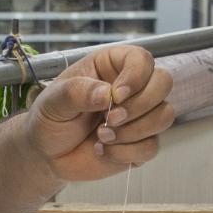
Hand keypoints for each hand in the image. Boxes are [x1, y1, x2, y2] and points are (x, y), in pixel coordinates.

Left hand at [24, 44, 175, 182]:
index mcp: (112, 67)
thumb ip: (77, 92)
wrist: (48, 153)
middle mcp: (132, 88)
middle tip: (110, 118)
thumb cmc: (51, 118)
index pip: (142, 59)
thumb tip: (107, 93)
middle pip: (164, 83)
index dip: (136, 77)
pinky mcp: (140, 143)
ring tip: (102, 136)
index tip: (116, 95)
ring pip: (164, 116)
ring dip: (133, 131)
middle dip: (140, 104)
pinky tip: (102, 150)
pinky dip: (126, 153)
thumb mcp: (54, 101)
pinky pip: (151, 147)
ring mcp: (140, 116)